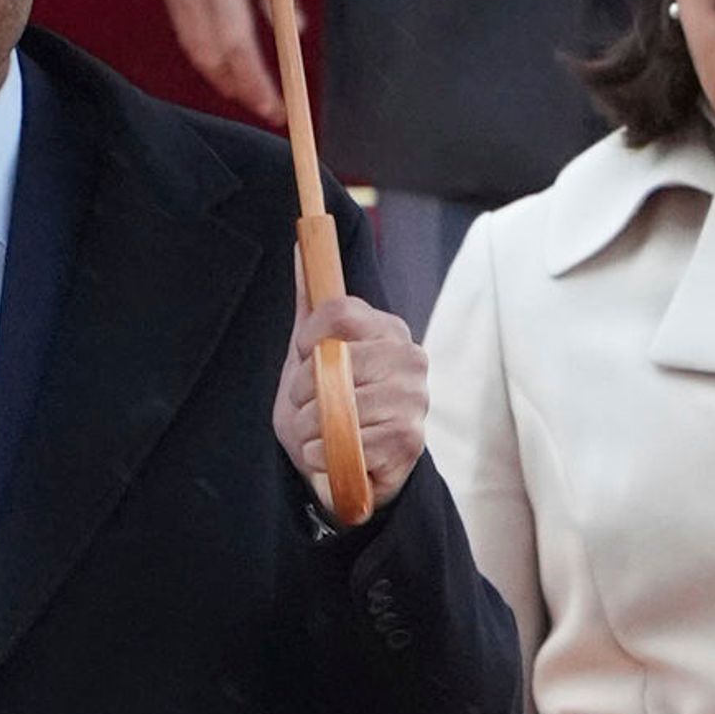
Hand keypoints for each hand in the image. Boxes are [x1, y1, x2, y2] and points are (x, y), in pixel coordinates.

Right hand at [150, 0, 279, 118]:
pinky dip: (208, 58)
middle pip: (214, 59)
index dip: (257, 85)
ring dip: (223, 80)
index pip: (238, 48)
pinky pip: (187, 36)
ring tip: (252, 96)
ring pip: (197, 53)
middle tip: (270, 110)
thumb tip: (298, 33)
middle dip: (242, 91)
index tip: (277, 108)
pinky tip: (227, 68)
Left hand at [278, 286, 427, 512]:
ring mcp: (415, 399)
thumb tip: (299, 242)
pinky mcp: (411, 440)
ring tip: (317, 435)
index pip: (339, 312)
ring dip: (310, 428)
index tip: (304, 356)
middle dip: (304, 390)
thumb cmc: (327, 407)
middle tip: (308, 406)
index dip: (308, 339)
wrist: (344, 470)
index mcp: (387, 330)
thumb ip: (310, 301)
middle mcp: (410, 358)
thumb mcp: (310, 353)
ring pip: (339, 403)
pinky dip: (326, 453)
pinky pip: (350, 440)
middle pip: (334, 359)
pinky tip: (334, 454)